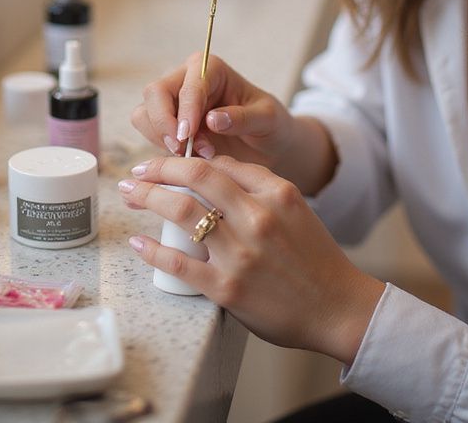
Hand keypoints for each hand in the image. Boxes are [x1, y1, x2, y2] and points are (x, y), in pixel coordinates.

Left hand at [117, 155, 384, 363]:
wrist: (337, 308)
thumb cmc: (314, 257)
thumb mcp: (295, 207)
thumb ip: (258, 184)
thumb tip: (215, 167)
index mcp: (274, 193)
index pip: (219, 164)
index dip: (183, 159)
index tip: (162, 161)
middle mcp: (256, 217)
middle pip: (195, 178)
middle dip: (158, 168)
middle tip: (136, 170)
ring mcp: (241, 253)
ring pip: (181, 212)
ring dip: (148, 197)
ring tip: (130, 193)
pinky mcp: (228, 288)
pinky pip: (180, 263)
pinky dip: (153, 251)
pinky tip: (138, 242)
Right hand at [131, 53, 296, 164]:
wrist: (266, 145)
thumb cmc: (269, 125)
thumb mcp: (268, 119)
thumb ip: (243, 117)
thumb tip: (213, 119)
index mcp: (210, 68)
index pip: (188, 85)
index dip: (185, 110)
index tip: (187, 136)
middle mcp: (186, 79)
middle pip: (154, 93)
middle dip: (163, 123)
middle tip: (181, 150)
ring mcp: (172, 102)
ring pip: (144, 114)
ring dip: (163, 138)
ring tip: (198, 154)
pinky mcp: (166, 125)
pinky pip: (149, 134)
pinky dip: (161, 149)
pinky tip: (189, 159)